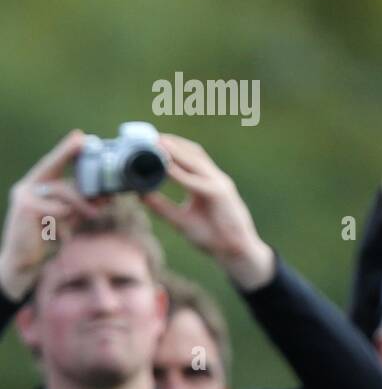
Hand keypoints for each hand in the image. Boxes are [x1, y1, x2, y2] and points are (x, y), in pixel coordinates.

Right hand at [0, 131, 104, 300]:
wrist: (24, 262)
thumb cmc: (47, 235)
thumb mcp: (68, 215)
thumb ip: (82, 202)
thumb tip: (109, 194)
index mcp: (38, 184)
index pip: (54, 163)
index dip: (67, 150)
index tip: (82, 136)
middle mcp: (28, 186)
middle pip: (64, 180)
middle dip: (88, 188)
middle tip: (109, 195)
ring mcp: (24, 197)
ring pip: (64, 194)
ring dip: (82, 206)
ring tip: (93, 214)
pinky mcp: (25, 210)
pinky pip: (57, 210)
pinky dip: (65, 221)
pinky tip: (62, 233)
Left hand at [142, 134, 274, 290]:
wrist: (235, 253)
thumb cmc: (213, 237)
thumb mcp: (181, 220)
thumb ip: (162, 206)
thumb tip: (139, 195)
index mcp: (208, 183)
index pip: (191, 157)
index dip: (172, 146)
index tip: (151, 140)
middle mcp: (215, 179)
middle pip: (194, 153)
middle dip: (172, 143)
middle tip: (149, 136)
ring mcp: (220, 185)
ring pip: (196, 162)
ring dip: (176, 151)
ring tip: (156, 143)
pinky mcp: (220, 195)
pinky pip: (196, 181)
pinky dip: (180, 173)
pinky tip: (165, 167)